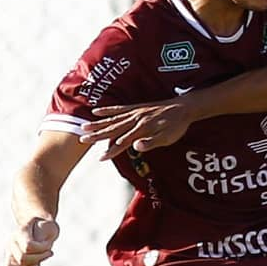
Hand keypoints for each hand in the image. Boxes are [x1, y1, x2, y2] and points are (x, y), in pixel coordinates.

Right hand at [7, 217, 59, 265]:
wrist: (38, 228)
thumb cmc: (45, 227)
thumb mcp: (49, 226)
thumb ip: (46, 230)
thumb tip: (39, 245)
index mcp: (19, 232)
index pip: (28, 247)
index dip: (41, 250)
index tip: (49, 247)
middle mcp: (11, 243)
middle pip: (22, 259)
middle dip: (38, 259)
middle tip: (48, 253)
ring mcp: (9, 254)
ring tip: (39, 262)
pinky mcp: (12, 264)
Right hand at [84, 101, 198, 159]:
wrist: (184, 107)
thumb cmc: (177, 126)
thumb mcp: (167, 137)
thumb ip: (151, 142)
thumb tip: (135, 147)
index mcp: (142, 129)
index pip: (123, 142)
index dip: (112, 151)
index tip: (100, 158)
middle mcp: (135, 119)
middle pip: (113, 129)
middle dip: (97, 135)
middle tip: (82, 139)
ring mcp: (135, 112)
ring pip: (112, 119)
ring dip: (98, 124)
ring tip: (83, 126)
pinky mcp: (136, 108)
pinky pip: (118, 109)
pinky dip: (107, 110)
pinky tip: (96, 111)